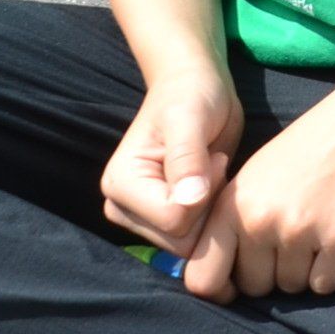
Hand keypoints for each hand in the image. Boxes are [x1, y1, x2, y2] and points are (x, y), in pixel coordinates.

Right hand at [100, 65, 242, 256]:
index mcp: (120, 186)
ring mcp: (143, 218)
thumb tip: (189, 200)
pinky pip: (199, 237)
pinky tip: (212, 181)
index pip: (174, 222)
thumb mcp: (190, 119)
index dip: (204, 194)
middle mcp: (124, 208)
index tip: (209, 158)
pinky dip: (214, 211)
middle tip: (212, 164)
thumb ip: (187, 160)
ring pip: (192, 242)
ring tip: (210, 169)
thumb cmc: (191, 97)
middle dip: (208, 204)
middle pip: (182, 240)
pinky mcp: (163, 220)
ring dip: (212, 207)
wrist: (195, 90)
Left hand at [179, 79, 334, 300]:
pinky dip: (333, 271)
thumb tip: (217, 277)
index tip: (240, 282)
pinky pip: (326, 285)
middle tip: (293, 242)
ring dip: (306, 271)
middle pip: (254, 287)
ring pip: (292, 288)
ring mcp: (299, 230)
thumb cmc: (308, 151)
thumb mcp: (253, 178)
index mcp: (231, 206)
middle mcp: (259, 221)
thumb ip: (230, 222)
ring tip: (318, 232)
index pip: (202, 279)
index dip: (221, 290)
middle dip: (273, 274)